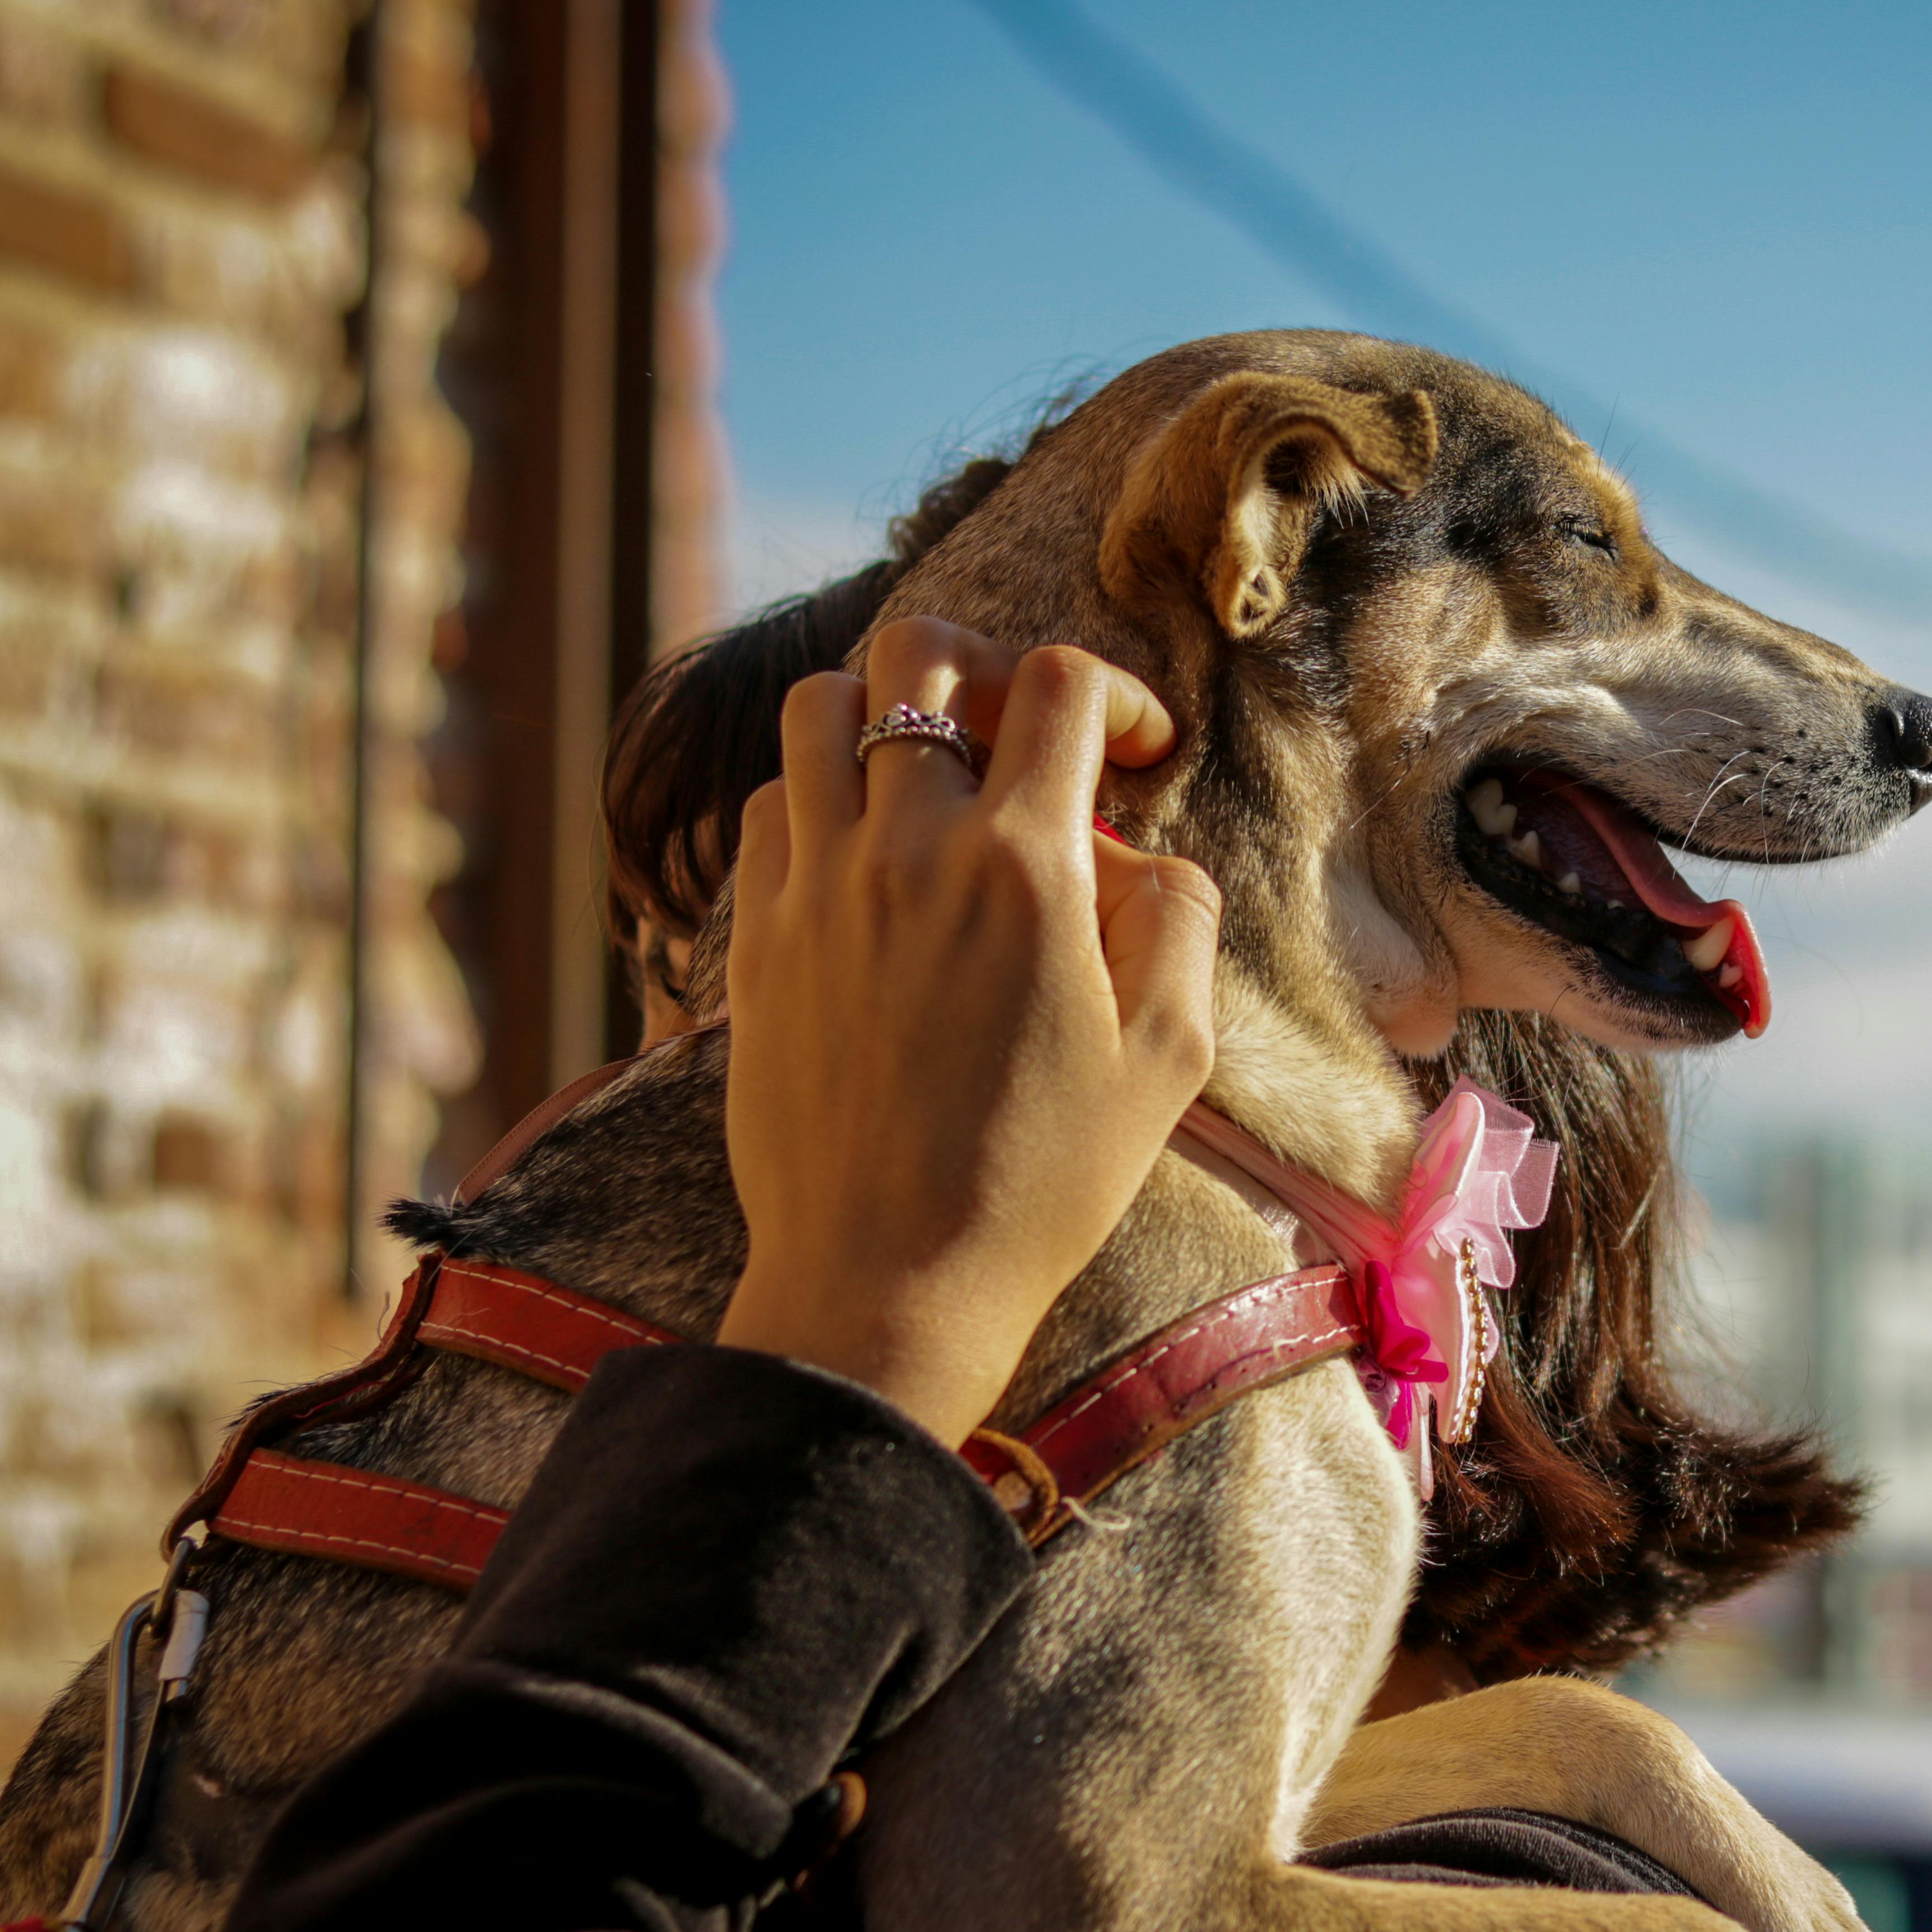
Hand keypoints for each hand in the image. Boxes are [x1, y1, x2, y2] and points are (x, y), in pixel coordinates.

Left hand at [714, 620, 1218, 1446]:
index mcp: (1024, 868)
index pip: (1061, 685)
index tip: (1136, 751)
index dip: (1115, 691)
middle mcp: (907, 848)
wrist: (887, 1282)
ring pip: (819, 705)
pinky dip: (819, 797)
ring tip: (932, 782)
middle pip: (920, 649)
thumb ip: (1177, 921)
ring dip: (886, 715)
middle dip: (987, 665)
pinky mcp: (753, 936)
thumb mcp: (1169, 1058)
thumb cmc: (1043, 1182)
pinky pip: (768, 803)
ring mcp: (814, 885)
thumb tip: (1139, 853)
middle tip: (1022, 733)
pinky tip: (867, 861)